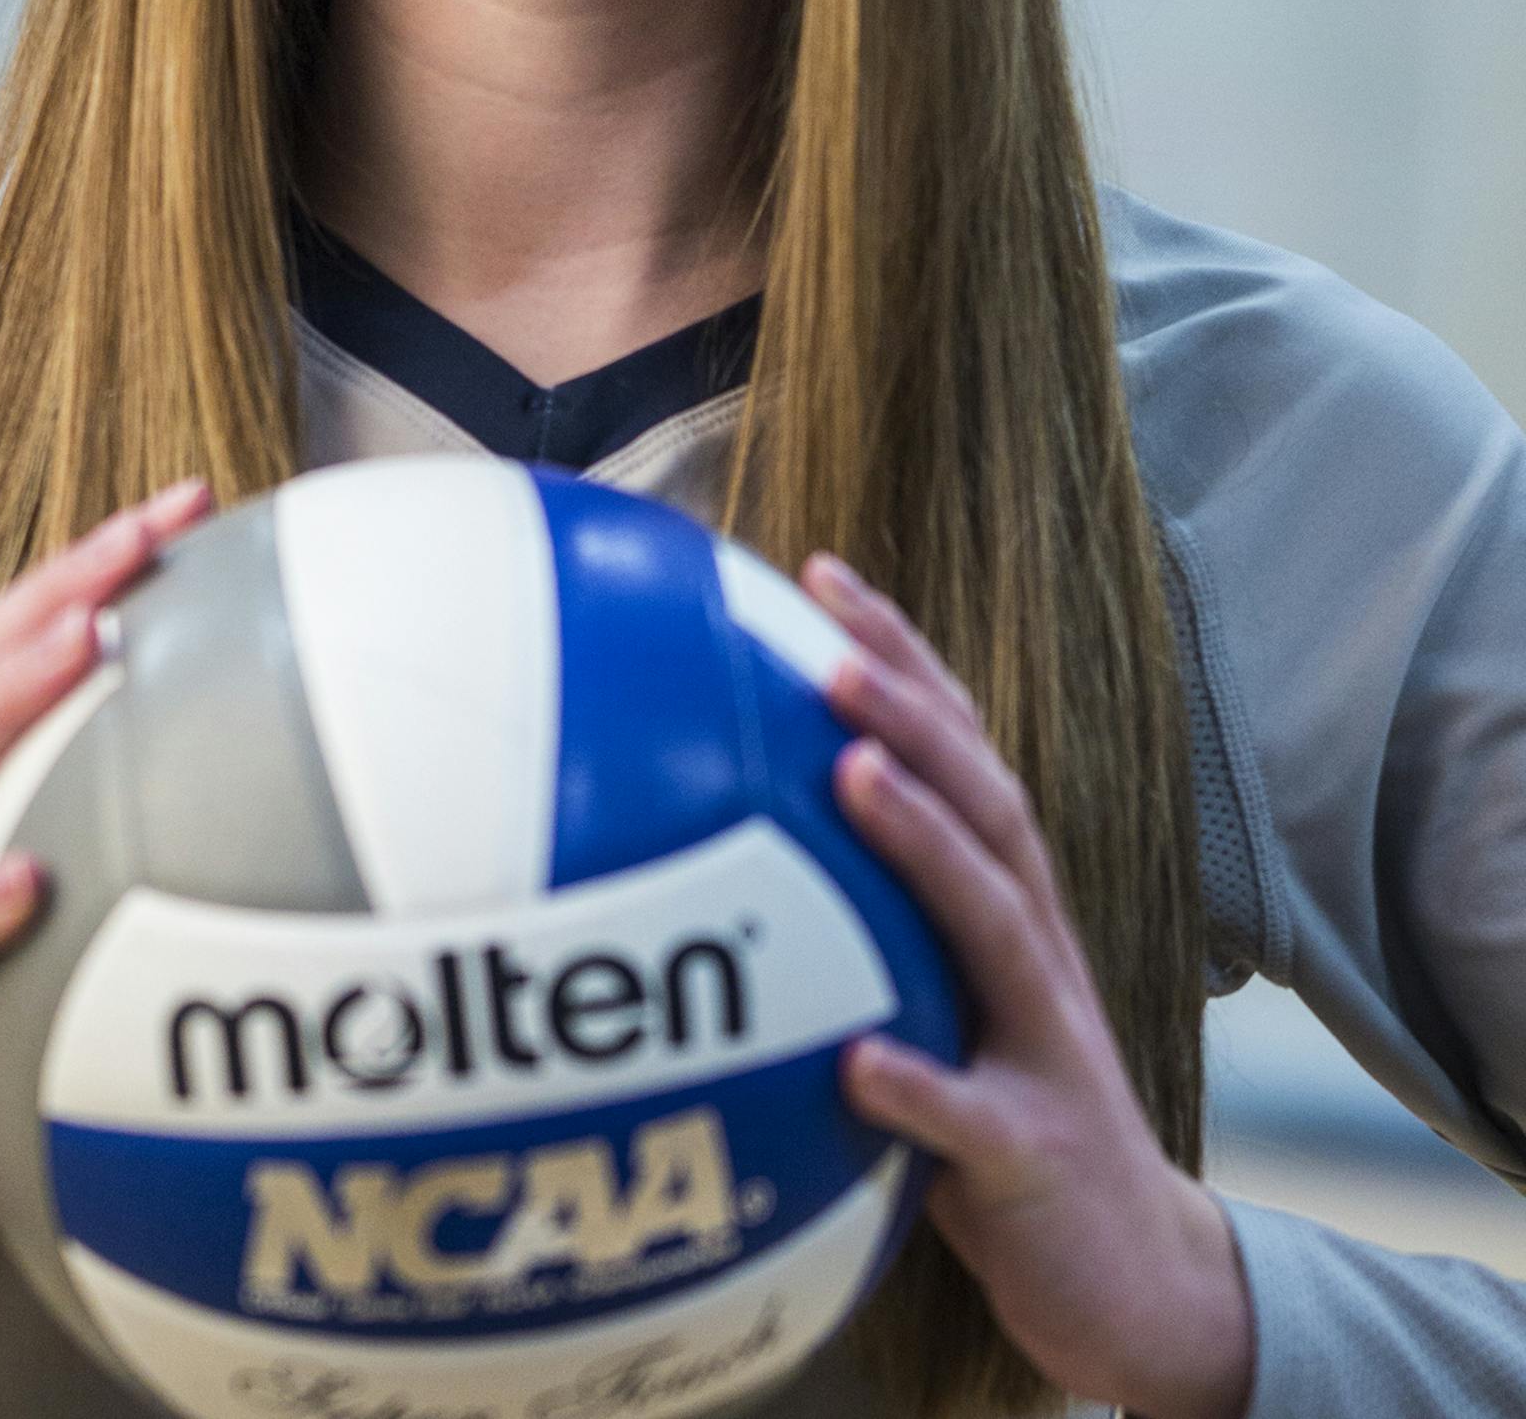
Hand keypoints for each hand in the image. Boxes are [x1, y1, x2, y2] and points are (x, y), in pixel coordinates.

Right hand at [0, 475, 214, 1398]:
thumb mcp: (37, 931)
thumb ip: (106, 853)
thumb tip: (255, 793)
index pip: (10, 651)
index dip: (89, 568)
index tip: (191, 504)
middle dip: (61, 586)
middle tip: (156, 525)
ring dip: (9, 702)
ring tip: (91, 637)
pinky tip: (28, 881)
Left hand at [803, 554, 1254, 1418]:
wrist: (1137, 1281)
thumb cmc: (1005, 1122)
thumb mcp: (943, 1001)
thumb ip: (867, 921)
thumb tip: (721, 836)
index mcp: (1010, 910)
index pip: (960, 756)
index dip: (900, 659)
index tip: (816, 576)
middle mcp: (1039, 956)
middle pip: (987, 807)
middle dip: (913, 716)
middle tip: (827, 645)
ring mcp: (1048, 1050)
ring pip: (993, 926)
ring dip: (922, 844)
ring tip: (850, 773)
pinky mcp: (1039, 1157)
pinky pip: (974, 1121)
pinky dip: (919, 1086)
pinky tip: (857, 1062)